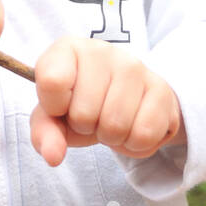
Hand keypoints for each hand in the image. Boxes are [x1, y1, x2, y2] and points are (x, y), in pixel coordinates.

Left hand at [30, 36, 184, 166]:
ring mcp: (134, 66)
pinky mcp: (160, 88)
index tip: (62, 104)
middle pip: (84, 113)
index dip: (55, 106)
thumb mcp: (54, 117)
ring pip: (115, 126)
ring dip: (111, 136)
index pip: (52, 81)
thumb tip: (54, 156)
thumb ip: (45, 133)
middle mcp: (102, 50)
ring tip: (111, 120)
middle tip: (92, 115)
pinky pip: (143, 134)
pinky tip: (133, 124)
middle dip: (86, 126)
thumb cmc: (81, 103)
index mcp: (68, 49)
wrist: (126, 100)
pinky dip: (135, 143)